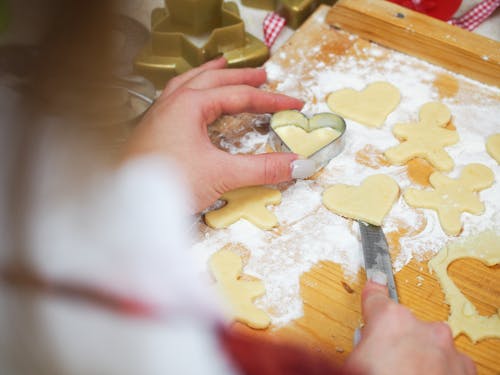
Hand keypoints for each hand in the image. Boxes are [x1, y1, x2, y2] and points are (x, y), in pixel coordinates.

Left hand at [125, 57, 306, 211]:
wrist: (124, 204)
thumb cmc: (165, 184)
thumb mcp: (221, 175)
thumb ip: (261, 169)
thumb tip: (297, 164)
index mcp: (189, 104)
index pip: (239, 95)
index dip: (271, 99)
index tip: (293, 103)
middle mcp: (172, 102)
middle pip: (213, 78)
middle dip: (241, 76)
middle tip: (263, 75)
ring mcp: (159, 114)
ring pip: (189, 82)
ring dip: (211, 74)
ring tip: (223, 66)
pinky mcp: (152, 130)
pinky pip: (174, 97)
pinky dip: (190, 90)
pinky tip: (191, 98)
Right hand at [344, 281, 475, 374]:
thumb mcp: (354, 363)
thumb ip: (361, 345)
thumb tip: (361, 347)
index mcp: (389, 320)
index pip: (376, 296)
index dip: (373, 290)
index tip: (376, 280)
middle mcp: (421, 327)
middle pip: (404, 325)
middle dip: (395, 340)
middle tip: (384, 363)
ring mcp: (446, 347)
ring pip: (428, 343)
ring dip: (419, 355)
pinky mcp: (464, 367)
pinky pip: (448, 361)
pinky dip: (439, 369)